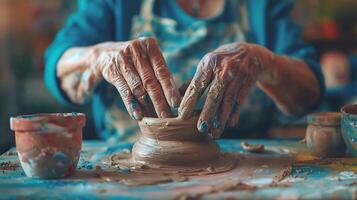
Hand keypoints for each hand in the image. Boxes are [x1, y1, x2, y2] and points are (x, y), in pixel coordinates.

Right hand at [57, 37, 180, 119]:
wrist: (106, 54)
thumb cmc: (136, 60)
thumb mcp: (148, 60)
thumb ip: (159, 74)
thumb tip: (173, 99)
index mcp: (150, 45)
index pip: (162, 70)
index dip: (169, 88)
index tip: (175, 103)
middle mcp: (136, 49)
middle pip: (150, 80)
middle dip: (160, 100)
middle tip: (167, 116)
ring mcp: (122, 59)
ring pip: (137, 87)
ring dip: (146, 105)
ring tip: (154, 118)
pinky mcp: (111, 70)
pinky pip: (124, 91)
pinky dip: (131, 105)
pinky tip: (137, 115)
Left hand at [178, 42, 274, 137]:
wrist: (251, 52)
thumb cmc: (222, 61)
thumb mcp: (207, 65)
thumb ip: (194, 81)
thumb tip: (175, 97)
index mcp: (208, 64)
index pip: (197, 85)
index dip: (189, 101)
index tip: (181, 115)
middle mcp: (223, 69)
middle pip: (214, 94)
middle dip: (207, 113)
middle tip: (200, 128)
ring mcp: (237, 75)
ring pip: (228, 100)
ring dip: (221, 117)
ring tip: (214, 132)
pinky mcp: (248, 81)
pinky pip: (240, 100)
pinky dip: (235, 112)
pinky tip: (230, 123)